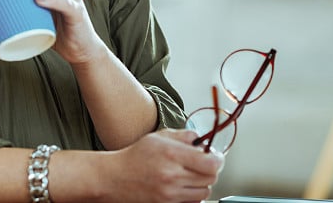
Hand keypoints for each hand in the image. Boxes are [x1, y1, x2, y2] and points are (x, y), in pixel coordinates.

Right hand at [101, 129, 223, 202]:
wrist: (115, 177)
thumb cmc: (136, 156)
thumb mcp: (158, 137)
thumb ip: (183, 136)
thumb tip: (202, 140)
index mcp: (171, 154)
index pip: (211, 162)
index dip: (217, 158)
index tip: (214, 156)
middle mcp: (172, 175)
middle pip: (211, 178)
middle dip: (210, 169)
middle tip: (201, 163)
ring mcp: (170, 193)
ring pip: (204, 192)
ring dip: (202, 183)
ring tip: (190, 175)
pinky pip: (193, 202)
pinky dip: (193, 195)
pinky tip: (183, 185)